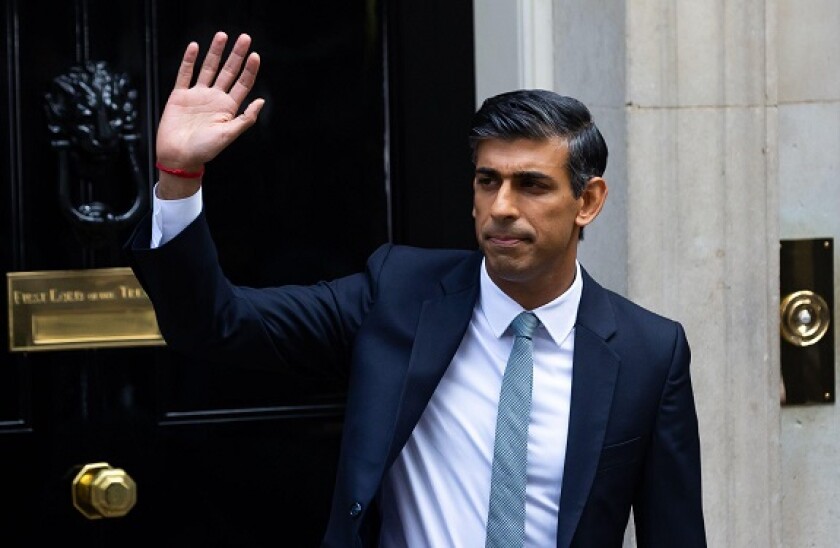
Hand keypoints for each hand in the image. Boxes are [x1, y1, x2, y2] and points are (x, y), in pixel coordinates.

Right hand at [155, 32, 263, 196]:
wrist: (178, 157)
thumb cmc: (204, 150)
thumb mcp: (229, 135)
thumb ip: (245, 118)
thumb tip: (261, 101)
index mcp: (228, 108)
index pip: (242, 84)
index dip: (249, 70)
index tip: (255, 56)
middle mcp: (214, 99)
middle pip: (228, 71)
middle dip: (236, 55)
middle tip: (245, 38)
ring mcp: (197, 96)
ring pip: (208, 68)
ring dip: (215, 52)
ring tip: (222, 36)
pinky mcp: (180, 96)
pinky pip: (185, 74)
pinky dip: (189, 60)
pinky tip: (195, 47)